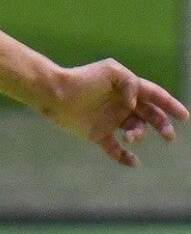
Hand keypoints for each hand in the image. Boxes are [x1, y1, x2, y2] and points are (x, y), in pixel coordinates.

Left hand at [43, 59, 184, 166]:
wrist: (55, 93)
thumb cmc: (83, 79)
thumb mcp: (112, 71)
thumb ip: (131, 83)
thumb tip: (136, 103)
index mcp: (127, 89)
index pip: (155, 96)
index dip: (171, 105)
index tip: (184, 116)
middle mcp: (121, 105)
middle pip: (150, 116)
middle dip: (162, 125)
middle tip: (168, 135)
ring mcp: (111, 120)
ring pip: (136, 131)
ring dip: (139, 135)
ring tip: (131, 136)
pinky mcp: (98, 135)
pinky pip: (116, 150)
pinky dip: (125, 158)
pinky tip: (133, 162)